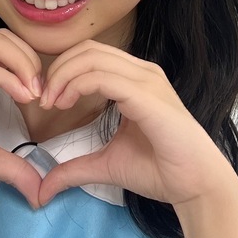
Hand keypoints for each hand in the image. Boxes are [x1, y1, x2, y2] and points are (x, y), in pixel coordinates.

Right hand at [0, 30, 44, 207]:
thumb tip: (41, 191)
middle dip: (34, 61)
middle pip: (7, 38)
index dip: (35, 69)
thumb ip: (13, 168)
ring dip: (25, 64)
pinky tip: (24, 97)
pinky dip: (9, 78)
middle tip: (46, 95)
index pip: (10, 50)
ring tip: (36, 94)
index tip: (49, 101)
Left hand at [36, 41, 237, 207]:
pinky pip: (102, 77)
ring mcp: (146, 81)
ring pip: (91, 57)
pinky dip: (76, 85)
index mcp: (135, 80)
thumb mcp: (106, 165)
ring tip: (51, 102)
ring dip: (63, 76)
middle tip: (43, 99)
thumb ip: (74, 169)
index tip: (46, 101)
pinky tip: (65, 104)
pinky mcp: (147, 95)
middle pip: (87, 49)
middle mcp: (142, 73)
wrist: (195, 185)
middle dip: (58, 70)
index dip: (62, 71)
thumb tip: (42, 188)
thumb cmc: (160, 170)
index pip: (90, 56)